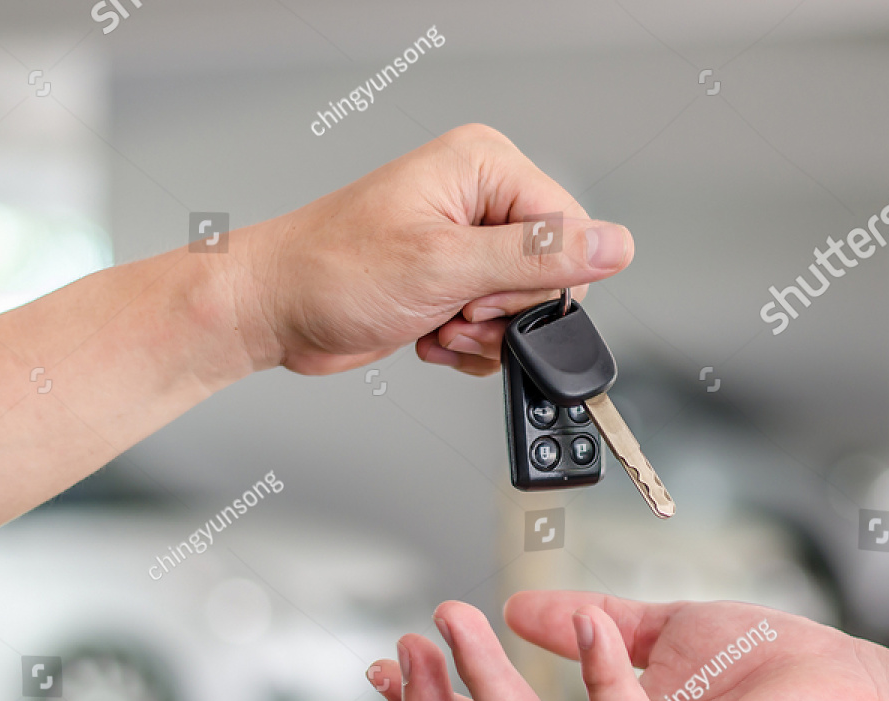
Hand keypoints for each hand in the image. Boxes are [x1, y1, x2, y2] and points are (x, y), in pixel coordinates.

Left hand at [230, 124, 634, 376]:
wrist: (274, 310)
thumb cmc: (331, 271)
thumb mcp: (445, 265)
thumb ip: (536, 257)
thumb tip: (614, 245)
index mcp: (486, 166)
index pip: (569, 229)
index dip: (538, 282)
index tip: (485, 297)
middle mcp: (481, 198)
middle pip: (551, 274)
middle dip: (504, 315)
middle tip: (454, 312)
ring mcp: (466, 243)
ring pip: (524, 310)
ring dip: (483, 337)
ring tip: (436, 324)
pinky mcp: (453, 282)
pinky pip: (496, 329)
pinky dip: (467, 347)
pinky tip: (430, 334)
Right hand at [366, 591, 888, 700]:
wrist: (862, 699)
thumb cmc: (776, 676)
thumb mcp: (660, 636)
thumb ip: (591, 626)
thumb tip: (524, 608)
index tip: (398, 659)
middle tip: (412, 641)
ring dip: (487, 683)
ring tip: (461, 620)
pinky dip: (597, 675)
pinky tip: (587, 623)